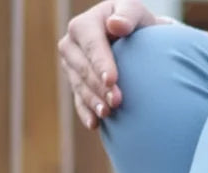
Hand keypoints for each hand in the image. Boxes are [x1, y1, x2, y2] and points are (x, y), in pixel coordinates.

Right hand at [58, 0, 160, 130]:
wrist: (133, 42)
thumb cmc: (136, 25)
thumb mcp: (136, 13)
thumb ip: (129, 14)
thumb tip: (116, 25)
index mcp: (84, 24)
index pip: (91, 44)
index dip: (100, 63)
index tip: (112, 80)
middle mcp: (72, 45)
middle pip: (83, 68)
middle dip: (99, 86)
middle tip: (117, 102)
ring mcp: (71, 67)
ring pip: (79, 86)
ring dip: (93, 101)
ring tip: (108, 114)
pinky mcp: (76, 84)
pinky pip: (78, 101)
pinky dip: (86, 113)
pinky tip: (95, 125)